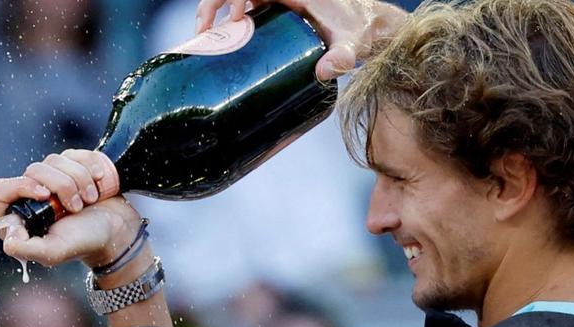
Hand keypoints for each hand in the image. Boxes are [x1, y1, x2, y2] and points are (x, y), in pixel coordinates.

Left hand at [0, 149, 141, 268]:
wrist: (119, 232)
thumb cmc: (86, 243)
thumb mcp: (54, 252)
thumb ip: (25, 249)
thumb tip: (8, 235)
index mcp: (20, 217)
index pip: (0, 188)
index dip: (21, 186)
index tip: (45, 195)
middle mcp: (31, 197)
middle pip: (33, 170)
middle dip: (61, 186)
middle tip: (77, 207)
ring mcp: (52, 179)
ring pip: (55, 160)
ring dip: (79, 179)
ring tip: (90, 199)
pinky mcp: (72, 167)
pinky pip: (75, 154)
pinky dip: (90, 166)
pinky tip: (99, 181)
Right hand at [194, 0, 407, 79]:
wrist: (370, 28)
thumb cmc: (361, 31)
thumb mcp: (351, 44)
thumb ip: (341, 57)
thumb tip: (324, 72)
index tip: (233, 20)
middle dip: (213, 5)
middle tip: (202, 32)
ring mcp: (278, 1)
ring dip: (215, 12)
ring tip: (203, 37)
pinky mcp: (277, 13)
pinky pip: (244, 10)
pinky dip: (227, 22)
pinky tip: (219, 42)